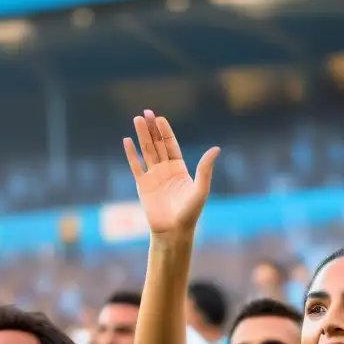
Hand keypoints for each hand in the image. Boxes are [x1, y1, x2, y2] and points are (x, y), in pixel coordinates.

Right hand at [123, 109, 219, 238]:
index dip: (165, 132)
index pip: (171, 145)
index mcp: (180, 169)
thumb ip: (205, 168)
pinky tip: (127, 140)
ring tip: (137, 120)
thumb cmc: (190, 212)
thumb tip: (216, 149)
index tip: (160, 118)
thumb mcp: (201, 189)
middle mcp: (166, 170)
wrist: (174, 231)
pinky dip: (131, 154)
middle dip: (152, 129)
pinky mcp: (142, 185)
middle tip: (146, 112)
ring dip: (141, 136)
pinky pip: (135, 166)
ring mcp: (153, 177)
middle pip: (157, 145)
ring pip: (146, 152)